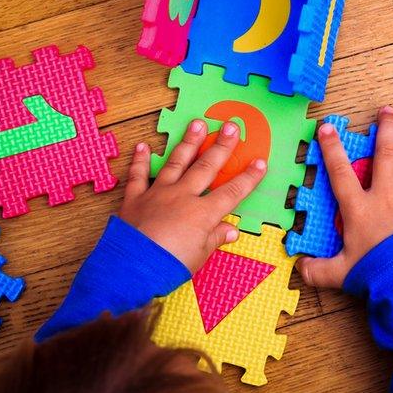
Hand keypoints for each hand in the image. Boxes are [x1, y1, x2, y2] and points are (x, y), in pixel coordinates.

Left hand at [119, 120, 266, 272]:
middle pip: (207, 167)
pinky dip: (140, 161)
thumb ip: (215, 238)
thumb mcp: (200, 256)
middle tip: (230, 126)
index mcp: (203, 213)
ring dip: (188, 143)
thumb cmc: (170, 265)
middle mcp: (183, 197)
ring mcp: (158, 194)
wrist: (132, 268)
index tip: (260, 162)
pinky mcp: (135, 199)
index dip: (248, 177)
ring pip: (176, 163)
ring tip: (197, 124)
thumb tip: (231, 230)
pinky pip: (138, 176)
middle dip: (221, 146)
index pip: (232, 192)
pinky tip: (143, 146)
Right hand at [297, 106, 392, 288]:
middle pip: (384, 154)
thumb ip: (318, 269)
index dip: (332, 148)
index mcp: (359, 208)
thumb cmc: (375, 275)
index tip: (328, 127)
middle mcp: (385, 195)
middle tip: (387, 110)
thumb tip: (299, 268)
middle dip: (385, 129)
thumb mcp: (340, 273)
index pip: (340, 172)